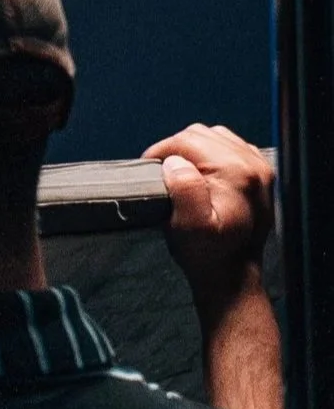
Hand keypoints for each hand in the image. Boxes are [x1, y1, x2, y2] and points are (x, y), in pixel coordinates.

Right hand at [142, 123, 274, 324]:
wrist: (232, 274)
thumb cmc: (209, 255)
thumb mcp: (188, 227)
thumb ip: (184, 190)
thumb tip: (174, 162)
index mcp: (236, 173)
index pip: (187, 140)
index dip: (161, 152)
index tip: (149, 170)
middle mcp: (253, 165)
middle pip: (201, 134)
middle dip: (176, 149)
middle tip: (163, 173)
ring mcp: (259, 169)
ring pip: (215, 136)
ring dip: (193, 150)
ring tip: (181, 173)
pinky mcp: (259, 175)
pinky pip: (229, 147)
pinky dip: (211, 154)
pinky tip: (202, 174)